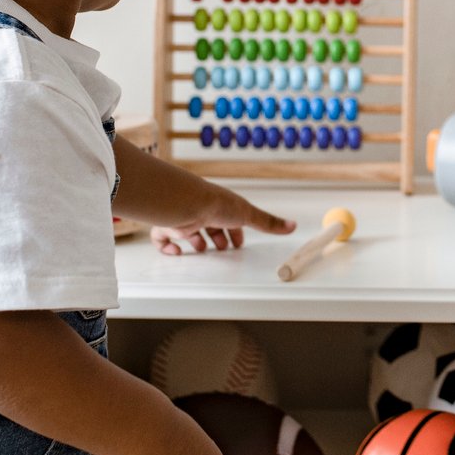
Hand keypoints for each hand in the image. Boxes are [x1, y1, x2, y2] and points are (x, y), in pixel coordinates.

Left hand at [152, 183, 295, 254]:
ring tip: (201, 250)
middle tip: (221, 249)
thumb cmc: (215, 204)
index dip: (235, 232)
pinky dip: (166, 246)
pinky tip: (175, 252)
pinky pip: (162, 237)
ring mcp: (184, 218)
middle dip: (216, 238)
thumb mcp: (247, 214)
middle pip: (210, 226)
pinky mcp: (168, 225)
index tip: (238, 244)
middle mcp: (202, 212)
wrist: (185, 202)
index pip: (229, 220)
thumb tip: (291, 225)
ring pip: (188, 231)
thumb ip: (268, 222)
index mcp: (221, 207)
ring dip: (195, 242)